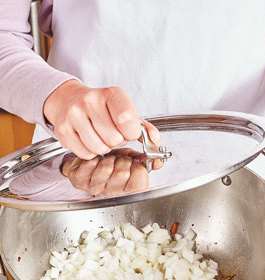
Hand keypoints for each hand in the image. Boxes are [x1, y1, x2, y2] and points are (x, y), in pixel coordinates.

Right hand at [43, 80, 159, 159]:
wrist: (69, 99)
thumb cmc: (101, 107)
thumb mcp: (124, 110)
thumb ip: (142, 126)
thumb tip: (154, 139)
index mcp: (111, 94)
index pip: (127, 119)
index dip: (131, 133)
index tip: (129, 132)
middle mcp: (90, 101)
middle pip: (114, 138)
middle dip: (117, 141)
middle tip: (111, 133)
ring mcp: (74, 114)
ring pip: (99, 148)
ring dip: (103, 148)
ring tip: (100, 136)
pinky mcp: (63, 129)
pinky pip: (85, 153)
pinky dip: (90, 152)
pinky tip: (88, 140)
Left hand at [61, 148, 161, 195]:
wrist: (88, 158)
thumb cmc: (111, 159)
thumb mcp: (133, 156)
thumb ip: (149, 156)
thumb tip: (158, 161)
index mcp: (131, 189)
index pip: (140, 175)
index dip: (136, 163)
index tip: (132, 161)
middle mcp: (114, 193)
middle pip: (122, 173)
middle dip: (120, 159)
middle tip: (117, 160)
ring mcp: (96, 189)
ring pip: (105, 169)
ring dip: (106, 157)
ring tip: (105, 160)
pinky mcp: (80, 181)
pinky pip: (90, 165)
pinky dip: (92, 156)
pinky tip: (93, 160)